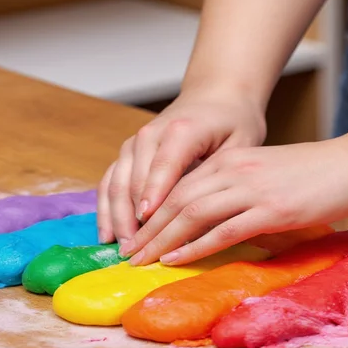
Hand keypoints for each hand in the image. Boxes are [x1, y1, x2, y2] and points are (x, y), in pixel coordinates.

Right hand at [96, 89, 266, 248]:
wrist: (215, 96)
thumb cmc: (233, 122)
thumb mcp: (241, 145)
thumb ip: (222, 176)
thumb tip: (209, 217)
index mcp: (182, 130)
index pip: (164, 166)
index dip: (155, 195)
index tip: (149, 222)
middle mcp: (151, 134)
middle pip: (135, 180)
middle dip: (134, 217)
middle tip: (139, 251)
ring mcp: (135, 143)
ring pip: (117, 183)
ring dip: (117, 217)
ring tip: (124, 249)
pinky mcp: (128, 153)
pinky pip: (110, 181)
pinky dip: (106, 208)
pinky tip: (107, 235)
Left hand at [124, 137, 347, 265]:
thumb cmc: (317, 173)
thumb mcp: (268, 174)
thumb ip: (240, 190)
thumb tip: (217, 220)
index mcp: (231, 159)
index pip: (179, 186)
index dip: (152, 212)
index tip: (134, 234)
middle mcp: (234, 169)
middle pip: (177, 200)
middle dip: (148, 228)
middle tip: (126, 253)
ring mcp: (252, 188)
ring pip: (193, 214)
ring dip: (162, 240)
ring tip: (140, 260)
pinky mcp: (272, 209)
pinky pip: (224, 230)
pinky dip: (195, 246)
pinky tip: (176, 259)